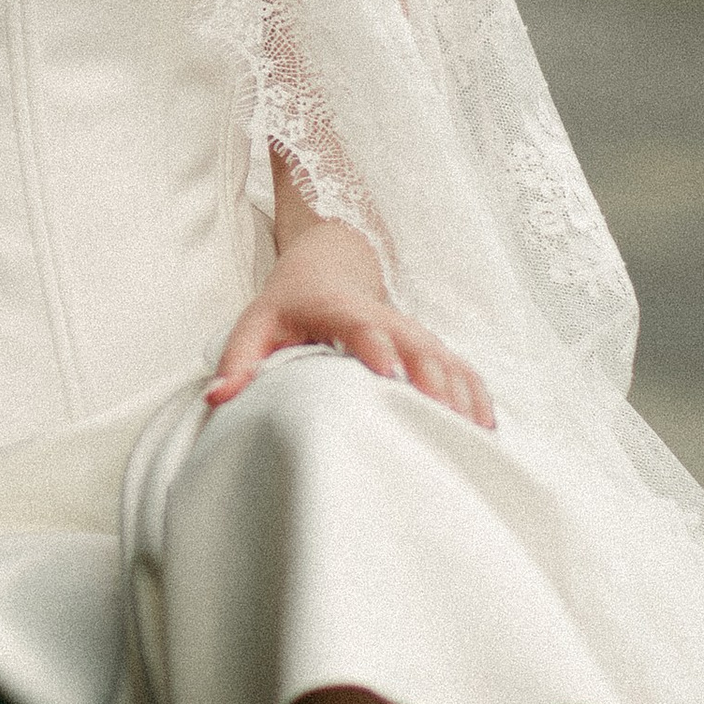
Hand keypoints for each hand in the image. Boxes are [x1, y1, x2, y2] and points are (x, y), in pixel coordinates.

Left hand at [205, 222, 493, 428]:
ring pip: (445, 359)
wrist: (329, 268)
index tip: (387, 374)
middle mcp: (384, 318)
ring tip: (472, 436)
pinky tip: (485, 431)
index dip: (376, 345)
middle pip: (417, 344)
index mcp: (338, 309)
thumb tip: (219, 400)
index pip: (361, 324)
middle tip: (443, 418)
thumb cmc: (286, 306)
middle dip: (433, 379)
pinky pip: (460, 370)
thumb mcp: (253, 325)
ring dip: (461, 394)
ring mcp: (412, 333)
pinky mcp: (429, 348)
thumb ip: (237, 362)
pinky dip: (475, 397)